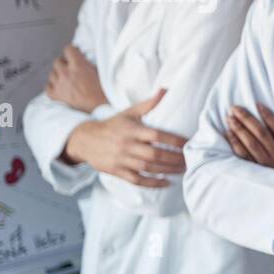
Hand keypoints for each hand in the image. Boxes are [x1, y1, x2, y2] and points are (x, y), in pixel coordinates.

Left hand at [45, 44, 105, 112]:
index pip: (68, 50)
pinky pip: (47, 87)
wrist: (100, 107)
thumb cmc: (102, 91)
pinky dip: (51, 86)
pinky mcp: (56, 95)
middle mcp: (66, 73)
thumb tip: (83, 60)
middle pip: (57, 61)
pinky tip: (58, 86)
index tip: (73, 53)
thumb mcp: (99, 72)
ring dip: (57, 74)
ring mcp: (59, 84)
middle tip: (69, 66)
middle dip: (63, 62)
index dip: (71, 50)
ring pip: (51, 73)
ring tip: (64, 77)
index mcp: (78, 65)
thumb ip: (88, 64)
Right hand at [61, 89, 186, 186]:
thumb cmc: (113, 125)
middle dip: (174, 159)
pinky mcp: (116, 171)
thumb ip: (148, 104)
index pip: (157, 135)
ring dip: (167, 171)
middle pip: (154, 154)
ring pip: (147, 168)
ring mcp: (121, 159)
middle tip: (189, 160)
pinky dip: (152, 183)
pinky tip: (166, 182)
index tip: (188, 143)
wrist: (84, 140)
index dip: (174, 141)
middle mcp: (126, 145)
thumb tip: (165, 89)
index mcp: (132, 129)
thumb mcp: (129, 112)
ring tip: (182, 170)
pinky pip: (137, 180)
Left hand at [226, 104, 273, 169]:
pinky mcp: (254, 172)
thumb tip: (268, 122)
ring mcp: (265, 165)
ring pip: (251, 143)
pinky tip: (228, 133)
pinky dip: (235, 143)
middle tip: (235, 108)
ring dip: (239, 128)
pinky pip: (243, 155)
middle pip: (261, 133)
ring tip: (230, 117)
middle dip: (247, 119)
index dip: (267, 115)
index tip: (257, 104)